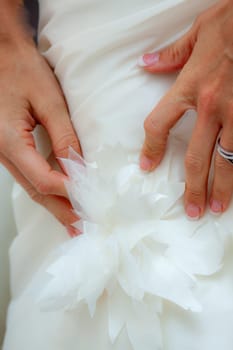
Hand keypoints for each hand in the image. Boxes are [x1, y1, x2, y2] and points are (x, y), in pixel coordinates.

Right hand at [0, 13, 80, 234]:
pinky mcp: (10, 148)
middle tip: (81, 229)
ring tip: (74, 221)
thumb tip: (79, 167)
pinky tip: (60, 197)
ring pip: (31, 186)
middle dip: (61, 210)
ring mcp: (3, 152)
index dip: (68, 192)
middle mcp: (2, 152)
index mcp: (9, 140)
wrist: (1, 55)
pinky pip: (29, 175)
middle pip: (35, 191)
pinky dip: (47, 189)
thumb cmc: (22, 69)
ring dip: (55, 204)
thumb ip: (65, 136)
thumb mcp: (48, 101)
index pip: (43, 179)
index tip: (91, 200)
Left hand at [139, 0, 232, 218]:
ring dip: (221, 188)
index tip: (147, 166)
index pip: (159, 125)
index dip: (151, 149)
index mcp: (191, 87)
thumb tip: (147, 63)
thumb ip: (171, 55)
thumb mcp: (199, 32)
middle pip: (195, 157)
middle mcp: (212, 107)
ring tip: (217, 209)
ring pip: (226, 160)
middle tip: (191, 210)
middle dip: (192, 187)